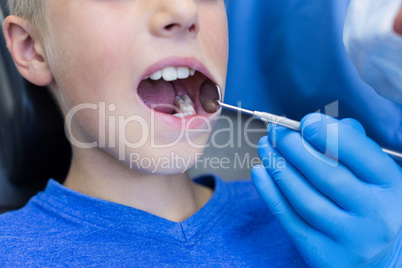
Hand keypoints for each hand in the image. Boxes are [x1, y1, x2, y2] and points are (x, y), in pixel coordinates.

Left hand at [252, 113, 401, 266]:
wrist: (381, 261)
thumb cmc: (373, 207)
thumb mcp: (377, 178)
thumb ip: (355, 148)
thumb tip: (320, 124)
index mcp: (393, 187)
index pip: (359, 153)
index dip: (328, 132)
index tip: (305, 121)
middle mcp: (376, 214)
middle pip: (325, 174)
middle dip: (293, 146)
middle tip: (275, 131)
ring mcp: (350, 239)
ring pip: (303, 197)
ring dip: (277, 166)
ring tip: (265, 146)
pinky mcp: (323, 255)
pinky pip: (289, 219)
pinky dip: (269, 192)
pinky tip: (259, 172)